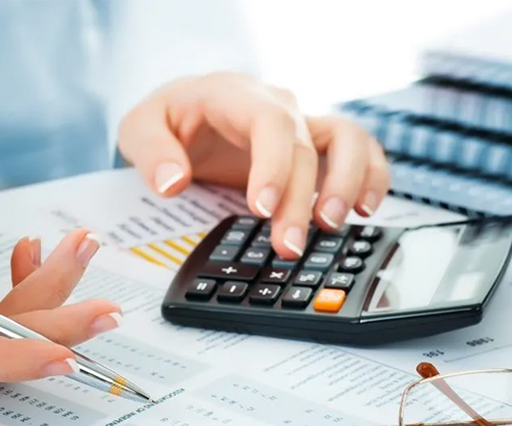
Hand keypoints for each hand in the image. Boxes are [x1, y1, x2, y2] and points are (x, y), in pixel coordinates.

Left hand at [118, 72, 389, 258]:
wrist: (187, 113)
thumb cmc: (167, 120)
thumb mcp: (139, 129)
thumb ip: (151, 152)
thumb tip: (174, 183)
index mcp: (234, 95)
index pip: (268, 124)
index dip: (273, 167)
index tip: (262, 209)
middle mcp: (276, 105)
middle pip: (305, 147)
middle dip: (300, 200)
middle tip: (288, 246)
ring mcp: (301, 124)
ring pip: (349, 139)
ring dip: (348, 183)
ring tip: (332, 226)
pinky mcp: (315, 146)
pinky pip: (360, 151)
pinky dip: (372, 177)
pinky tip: (365, 211)